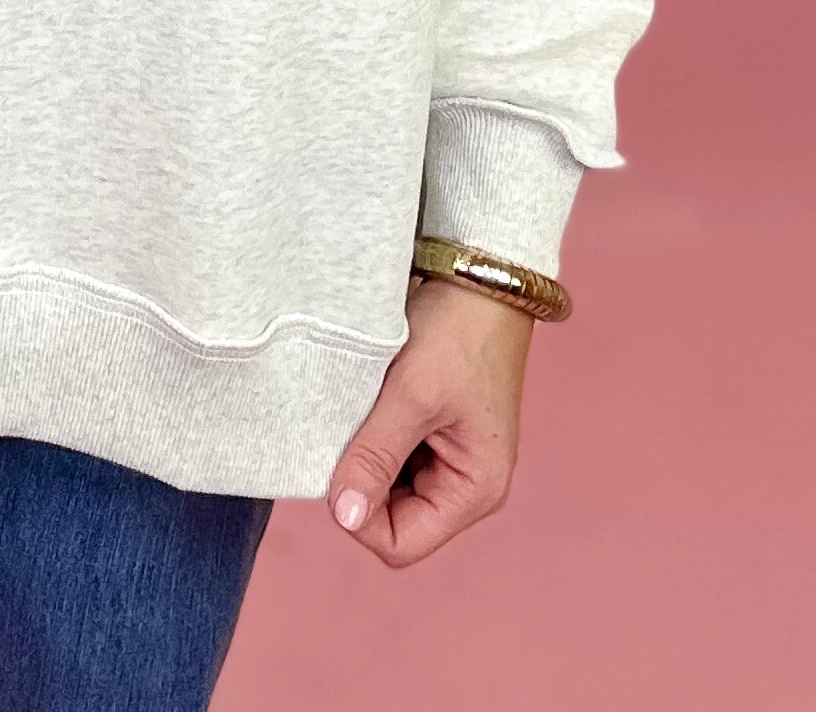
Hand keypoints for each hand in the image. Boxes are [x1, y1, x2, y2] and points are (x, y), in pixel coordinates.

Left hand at [326, 274, 533, 565]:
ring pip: (385, 484)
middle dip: (361, 479)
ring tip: (362, 405)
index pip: (400, 543)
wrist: (477, 272)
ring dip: (364, 452)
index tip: (338, 462)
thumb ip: (376, 456)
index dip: (359, 515)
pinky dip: (370, 431)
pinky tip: (367, 397)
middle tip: (350, 425)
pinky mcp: (433, 430)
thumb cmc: (458, 331)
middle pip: (392, 517)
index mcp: (474, 489)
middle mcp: (465, 483)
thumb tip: (344, 516)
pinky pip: (389, 452)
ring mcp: (449, 457)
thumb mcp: (412, 395)